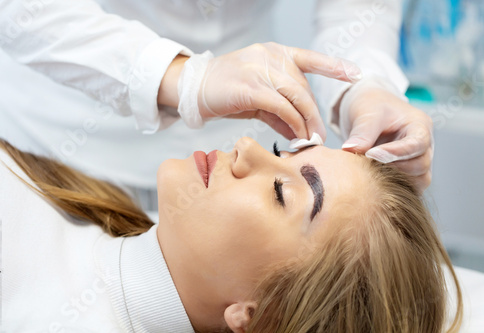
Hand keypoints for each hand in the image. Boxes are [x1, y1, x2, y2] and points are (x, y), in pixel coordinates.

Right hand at [176, 42, 361, 139]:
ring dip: (307, 121)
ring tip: (311, 139)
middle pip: (304, 87)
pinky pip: (280, 106)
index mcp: (275, 53)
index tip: (355, 73)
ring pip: (296, 96)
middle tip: (319, 136)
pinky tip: (295, 134)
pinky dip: (292, 122)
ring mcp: (260, 68)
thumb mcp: (257, 98)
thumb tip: (299, 131)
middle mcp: (270, 56)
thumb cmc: (227, 92)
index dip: (334, 66)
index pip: (310, 58)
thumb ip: (279, 110)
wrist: (195, 88)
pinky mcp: (251, 86)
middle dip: (314, 114)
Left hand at [337, 77, 432, 191]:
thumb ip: (362, 132)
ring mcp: (418, 160)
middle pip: (420, 165)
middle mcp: (424, 145)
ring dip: (395, 180)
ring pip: (419, 180)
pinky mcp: (408, 173)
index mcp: (419, 126)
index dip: (396, 153)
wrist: (368, 111)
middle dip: (393, 168)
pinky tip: (373, 184)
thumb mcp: (367, 113)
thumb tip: (350, 150)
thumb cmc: (371, 107)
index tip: (371, 154)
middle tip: (366, 165)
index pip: (417, 144)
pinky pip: (409, 187)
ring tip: (370, 174)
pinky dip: (394, 187)